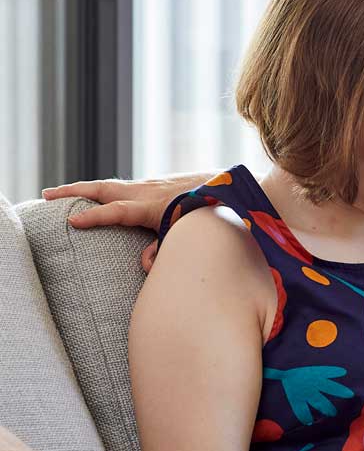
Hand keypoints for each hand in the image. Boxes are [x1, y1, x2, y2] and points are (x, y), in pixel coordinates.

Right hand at [42, 173, 209, 270]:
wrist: (229, 187)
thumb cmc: (208, 213)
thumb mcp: (187, 234)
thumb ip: (165, 251)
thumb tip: (143, 265)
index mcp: (154, 205)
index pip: (117, 210)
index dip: (95, 216)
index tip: (72, 221)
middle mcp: (148, 191)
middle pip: (105, 188)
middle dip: (74, 191)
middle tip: (46, 196)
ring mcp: (152, 185)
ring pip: (112, 186)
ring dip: (87, 189)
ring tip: (61, 195)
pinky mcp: (156, 184)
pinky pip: (124, 187)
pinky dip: (106, 191)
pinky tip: (99, 198)